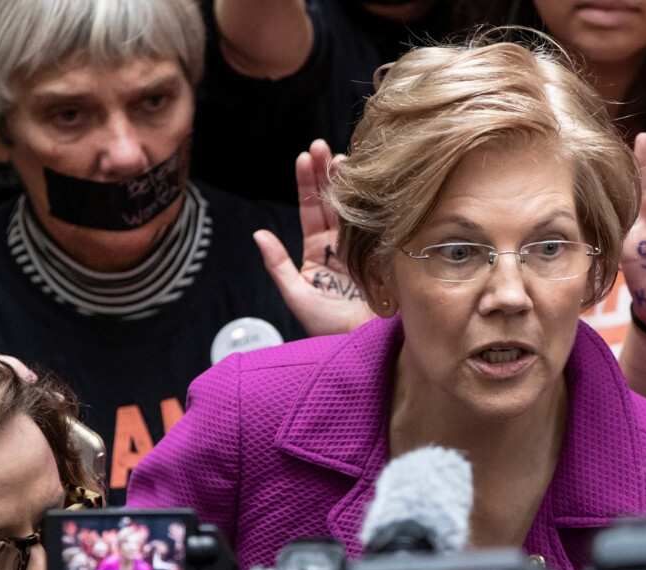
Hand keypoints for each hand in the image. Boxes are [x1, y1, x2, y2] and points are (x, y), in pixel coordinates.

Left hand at [254, 139, 375, 336]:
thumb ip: (278, 266)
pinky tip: (369, 180)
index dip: (307, 184)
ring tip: (343, 157)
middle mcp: (342, 246)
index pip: (310, 211)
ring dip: (349, 182)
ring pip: (356, 207)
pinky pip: (378, 222)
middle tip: (322, 146)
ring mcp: (366, 245)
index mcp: (317, 254)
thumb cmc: (331, 330)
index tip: (304, 157)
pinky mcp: (387, 251)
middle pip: (333, 202)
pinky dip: (374, 200)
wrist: (370, 346)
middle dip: (326, 174)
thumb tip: (258, 234)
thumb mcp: (298, 297)